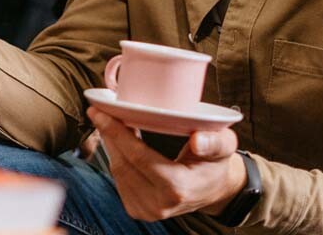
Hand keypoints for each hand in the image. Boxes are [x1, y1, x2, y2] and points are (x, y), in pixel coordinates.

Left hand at [88, 107, 245, 221]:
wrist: (212, 190)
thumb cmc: (215, 163)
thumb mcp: (224, 147)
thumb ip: (215, 142)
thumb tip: (199, 140)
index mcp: (178, 188)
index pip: (138, 157)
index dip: (116, 133)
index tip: (98, 112)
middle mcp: (159, 204)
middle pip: (123, 162)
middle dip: (109, 134)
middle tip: (100, 111)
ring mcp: (147, 211)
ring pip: (117, 170)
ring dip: (111, 145)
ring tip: (112, 123)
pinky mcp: (138, 211)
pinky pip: (119, 179)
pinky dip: (117, 158)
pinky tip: (120, 143)